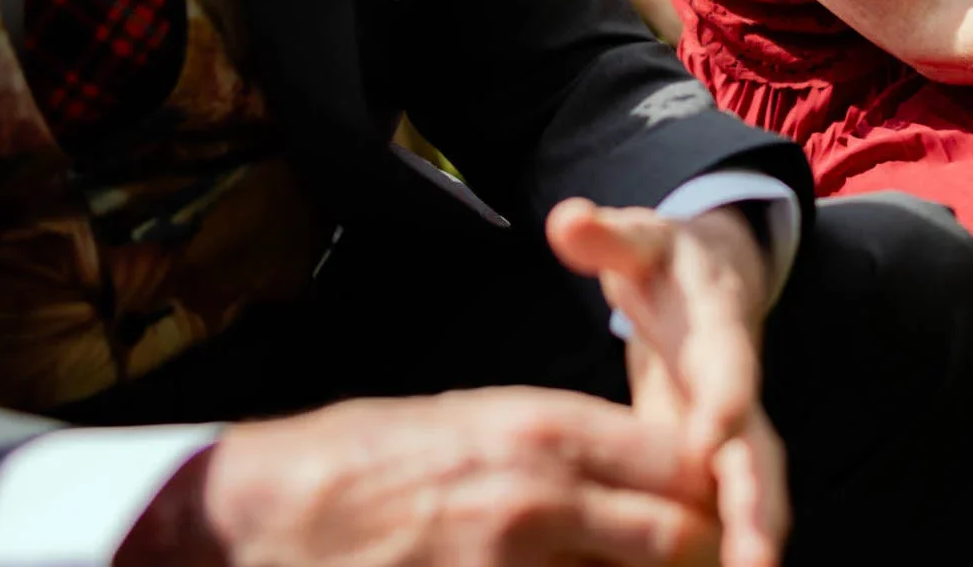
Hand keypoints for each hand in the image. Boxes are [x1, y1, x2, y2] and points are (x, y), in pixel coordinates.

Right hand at [133, 388, 720, 566]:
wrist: (260, 512)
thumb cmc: (364, 457)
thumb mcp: (474, 420)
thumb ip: (563, 447)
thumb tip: (631, 476)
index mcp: (546, 430)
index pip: (684, 462)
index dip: (709, 492)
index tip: (712, 509)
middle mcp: (542, 496)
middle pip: (682, 536)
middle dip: (699, 553)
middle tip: (698, 557)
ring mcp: (510, 564)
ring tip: (626, 565)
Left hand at [549, 201, 788, 566]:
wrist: (715, 278)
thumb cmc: (669, 262)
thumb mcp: (641, 238)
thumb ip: (607, 235)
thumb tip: (566, 220)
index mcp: (719, 331)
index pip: (727, 367)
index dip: (725, 399)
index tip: (714, 436)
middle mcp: (735, 387)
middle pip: (755, 450)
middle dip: (756, 503)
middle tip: (755, 556)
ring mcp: (729, 428)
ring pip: (749, 489)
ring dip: (748, 538)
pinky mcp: (710, 458)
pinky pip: (721, 508)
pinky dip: (720, 547)